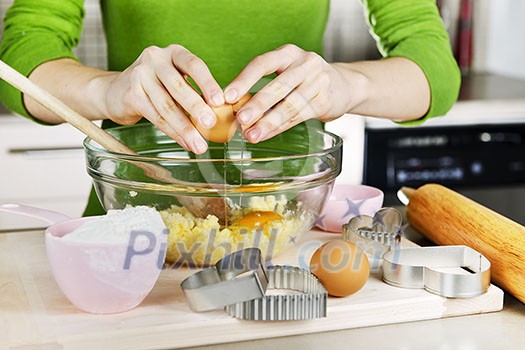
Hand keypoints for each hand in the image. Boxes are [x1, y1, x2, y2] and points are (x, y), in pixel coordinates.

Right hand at [98, 45, 224, 153]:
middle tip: (211, 124)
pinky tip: (185, 142)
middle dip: (197, 108)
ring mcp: (140, 75)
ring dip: (186, 128)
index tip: (220, 102)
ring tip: (199, 144)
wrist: (115, 92)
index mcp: (174, 53)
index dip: (208, 83)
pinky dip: (173, 132)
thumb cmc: (155, 87)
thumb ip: (195, 93)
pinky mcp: (131, 94)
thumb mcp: (176, 82)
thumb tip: (220, 116)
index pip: (194, 65)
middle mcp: (156, 59)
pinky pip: (156, 117)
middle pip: (179, 86)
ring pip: (167, 106)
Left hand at [223, 44, 354, 142]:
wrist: (343, 85)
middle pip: (278, 86)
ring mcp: (318, 82)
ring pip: (289, 105)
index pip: (263, 63)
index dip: (244, 80)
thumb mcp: (286, 73)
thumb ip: (263, 87)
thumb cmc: (304, 80)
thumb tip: (234, 109)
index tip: (228, 96)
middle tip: (240, 119)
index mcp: (288, 53)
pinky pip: (298, 117)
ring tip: (251, 134)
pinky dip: (279, 128)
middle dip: (257, 104)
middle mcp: (305, 64)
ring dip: (268, 122)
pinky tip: (265, 135)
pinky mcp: (325, 101)